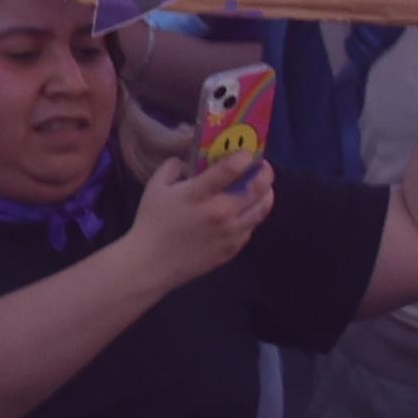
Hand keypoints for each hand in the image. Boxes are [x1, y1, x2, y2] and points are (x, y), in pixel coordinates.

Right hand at [123, 149, 277, 283]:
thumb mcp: (155, 187)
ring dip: (267, 193)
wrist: (150, 263)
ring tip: (264, 186)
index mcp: (197, 195)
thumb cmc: (151, 222)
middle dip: (265, 173)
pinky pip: (251, 227)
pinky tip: (249, 209)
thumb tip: (188, 160)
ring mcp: (229, 233)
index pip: (228, 170)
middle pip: (255, 188)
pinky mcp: (233, 248)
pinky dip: (254, 214)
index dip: (244, 157)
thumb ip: (172, 167)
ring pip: (261, 209)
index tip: (248, 153)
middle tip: (264, 166)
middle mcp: (219, 213)